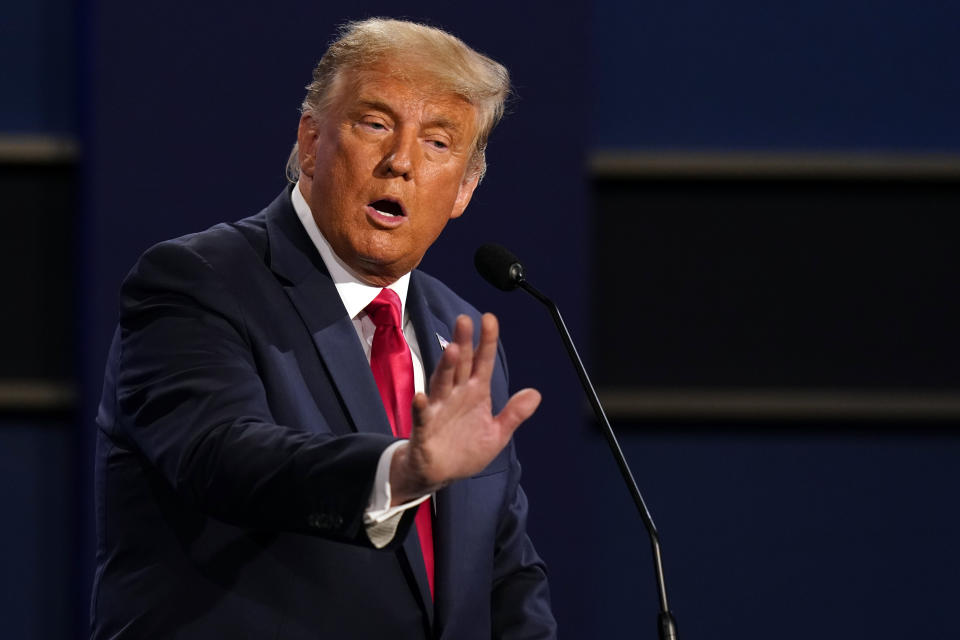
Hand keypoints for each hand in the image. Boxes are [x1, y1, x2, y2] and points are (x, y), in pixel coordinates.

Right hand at [389, 313, 540, 504]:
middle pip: (460, 365)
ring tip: (452, 351)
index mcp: (475, 394)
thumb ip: (514, 413)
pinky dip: (420, 406)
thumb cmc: (465, 450)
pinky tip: (420, 397)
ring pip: (442, 384)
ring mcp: (438, 409)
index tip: (489, 319)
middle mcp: (456, 395)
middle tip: (464, 320)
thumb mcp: (497, 433)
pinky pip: (421, 416)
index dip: (486, 342)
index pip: (482, 363)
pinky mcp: (424, 429)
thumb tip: (535, 393)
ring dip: (446, 368)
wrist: (438, 473)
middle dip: (463, 343)